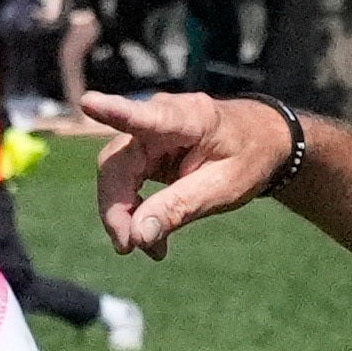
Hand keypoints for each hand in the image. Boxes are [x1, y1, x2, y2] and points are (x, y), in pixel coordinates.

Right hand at [86, 90, 291, 256]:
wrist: (262, 141)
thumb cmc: (249, 157)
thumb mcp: (224, 188)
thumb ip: (179, 208)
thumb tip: (136, 236)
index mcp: (191, 118)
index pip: (146, 117)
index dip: (115, 111)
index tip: (89, 102)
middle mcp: (161, 116)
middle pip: (118, 162)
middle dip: (116, 206)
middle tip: (128, 246)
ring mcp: (149, 131)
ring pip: (116, 173)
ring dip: (123, 213)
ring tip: (148, 248)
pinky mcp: (145, 149)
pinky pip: (125, 180)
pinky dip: (133, 210)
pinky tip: (149, 236)